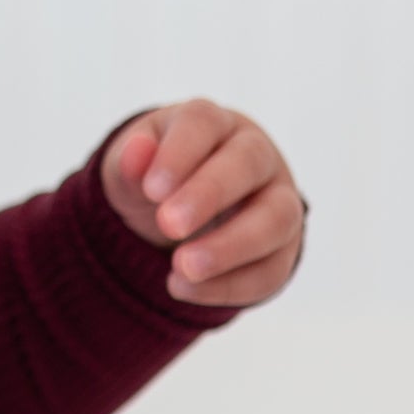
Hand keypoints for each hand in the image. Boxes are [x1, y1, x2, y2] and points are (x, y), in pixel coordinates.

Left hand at [101, 98, 308, 308]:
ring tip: (182, 270)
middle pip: (249, 163)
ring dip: (231, 247)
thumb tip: (135, 151)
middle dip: (209, 195)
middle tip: (168, 225)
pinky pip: (272, 268)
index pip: (204, 123)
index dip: (180, 154)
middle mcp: (256, 155)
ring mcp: (278, 200)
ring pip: (277, 219)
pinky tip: (185, 290)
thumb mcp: (130, 171)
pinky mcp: (284, 247)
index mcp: (213, 125)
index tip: (152, 190)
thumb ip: (129, 164)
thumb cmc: (156, 180)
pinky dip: (230, 285)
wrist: (178, 211)